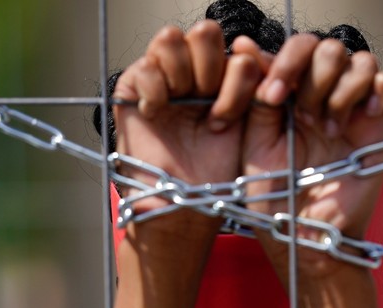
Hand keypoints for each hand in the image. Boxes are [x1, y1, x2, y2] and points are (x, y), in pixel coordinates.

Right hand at [113, 20, 262, 220]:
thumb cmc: (216, 168)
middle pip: (205, 32)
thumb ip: (250, 79)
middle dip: (210, 70)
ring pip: (172, 38)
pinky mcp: (132, 86)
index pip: (238, 48)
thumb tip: (247, 46)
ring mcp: (162, 75)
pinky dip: (154, 92)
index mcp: (224, 75)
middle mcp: (194, 69)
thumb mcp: (245, 120)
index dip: (237, 81)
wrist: (186, 200)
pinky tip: (156, 115)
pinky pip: (145, 66)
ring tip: (180, 108)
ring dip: (181, 77)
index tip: (228, 118)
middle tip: (205, 107)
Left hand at [234, 35, 382, 270]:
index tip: (273, 95)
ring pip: (361, 60)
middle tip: (303, 115)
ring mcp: (354, 110)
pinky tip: (363, 115)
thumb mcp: (254, 144)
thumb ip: (255, 98)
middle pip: (329, 48)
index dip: (285, 61)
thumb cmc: (275, 198)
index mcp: (291, 96)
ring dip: (341, 87)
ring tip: (328, 126)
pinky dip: (380, 89)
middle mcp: (323, 96)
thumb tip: (244, 49)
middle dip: (312, 75)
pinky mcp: (382, 126)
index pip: (296, 50)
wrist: (305, 235)